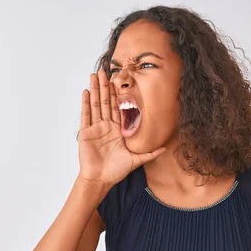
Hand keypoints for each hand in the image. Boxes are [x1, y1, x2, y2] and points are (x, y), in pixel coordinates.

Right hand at [77, 69, 165, 187]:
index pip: (118, 107)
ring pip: (95, 104)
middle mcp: (106, 126)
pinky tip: (86, 91)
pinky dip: (86, 103)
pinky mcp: (86, 133)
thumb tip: (165, 148)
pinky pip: (86, 115)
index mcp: (118, 130)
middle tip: (105, 71)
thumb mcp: (136, 160)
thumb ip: (150, 153)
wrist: (101, 179)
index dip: (118, 94)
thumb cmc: (116, 171)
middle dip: (105, 86)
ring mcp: (95, 128)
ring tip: (94, 75)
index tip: (119, 80)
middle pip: (105, 102)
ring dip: (95, 89)